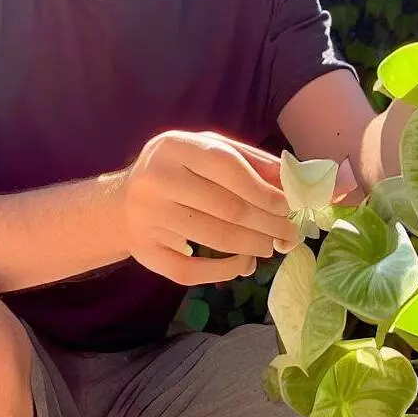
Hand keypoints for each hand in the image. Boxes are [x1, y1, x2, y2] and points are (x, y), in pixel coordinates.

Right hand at [120, 131, 301, 285]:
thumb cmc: (180, 171)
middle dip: (268, 224)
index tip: (290, 207)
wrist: (122, 203)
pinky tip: (243, 264)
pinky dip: (225, 270)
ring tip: (271, 245)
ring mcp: (146, 217)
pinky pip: (191, 270)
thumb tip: (296, 180)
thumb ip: (252, 161)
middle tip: (290, 234)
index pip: (228, 167)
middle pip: (227, 207)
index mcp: (175, 146)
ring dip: (253, 246)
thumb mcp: (210, 152)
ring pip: (214, 238)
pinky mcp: (144, 252)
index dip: (265, 190)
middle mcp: (155, 179)